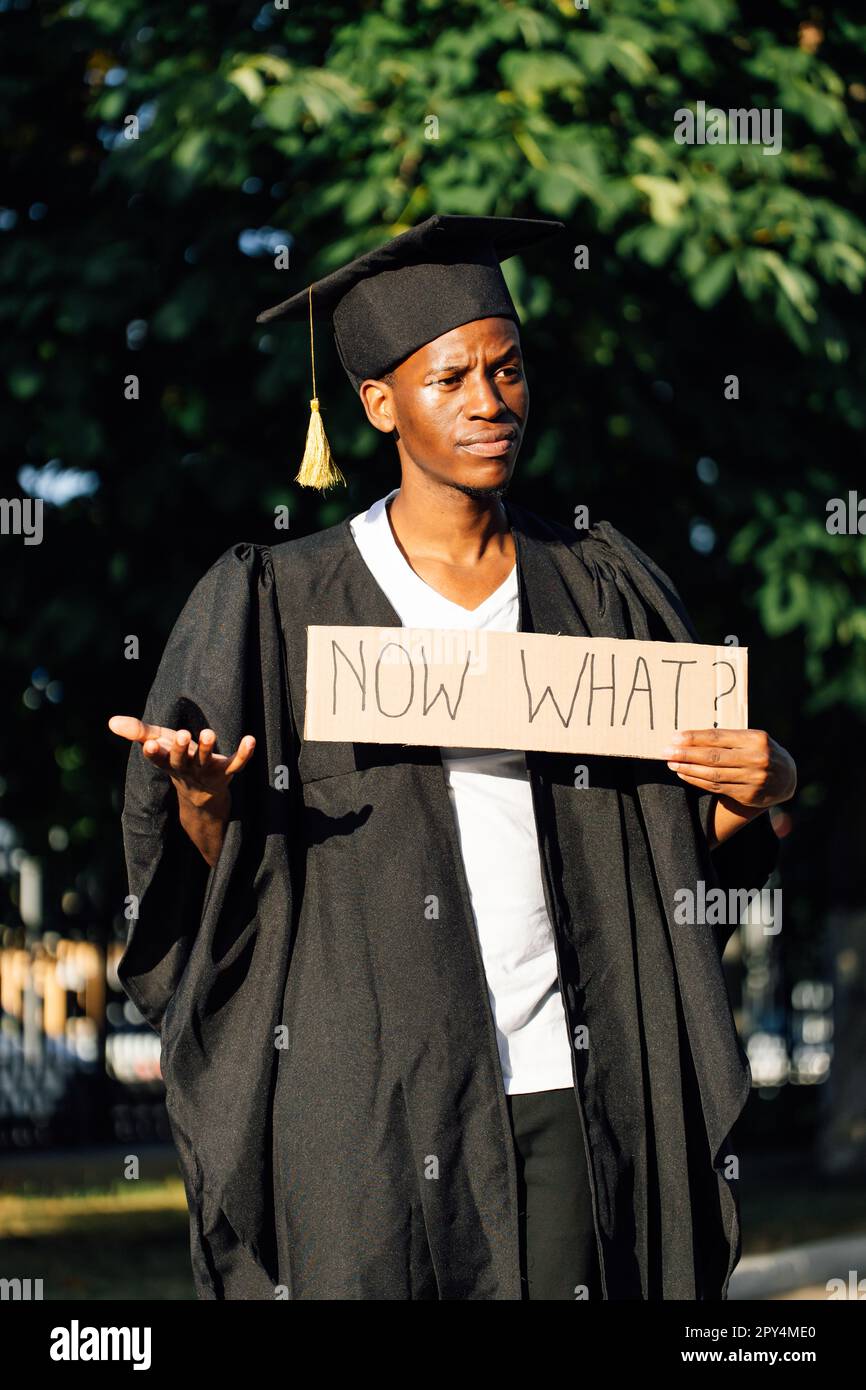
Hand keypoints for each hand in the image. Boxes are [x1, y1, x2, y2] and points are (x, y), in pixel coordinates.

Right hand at [108, 715, 255, 811]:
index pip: (159, 759)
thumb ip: (137, 732)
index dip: (155, 753)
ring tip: (208, 733)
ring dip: (206, 749)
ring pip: (206, 762)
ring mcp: (207, 772)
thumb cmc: (178, 760)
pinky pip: (236, 764)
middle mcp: (187, 769)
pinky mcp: (227, 772)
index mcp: (169, 762)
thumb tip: (111, 722)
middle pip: (182, 761)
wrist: (202, 795)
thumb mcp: (158, 745)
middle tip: (183, 734)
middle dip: (181, 749)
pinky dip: (244, 753)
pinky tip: (250, 739)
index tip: (150, 745)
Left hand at [661, 728, 796, 809]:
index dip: (695, 738)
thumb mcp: (752, 738)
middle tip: (666, 752)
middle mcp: (756, 759)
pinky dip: (698, 781)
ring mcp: (753, 779)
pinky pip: (717, 787)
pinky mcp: (748, 795)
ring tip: (672, 763)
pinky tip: (684, 774)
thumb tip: (690, 738)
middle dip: (686, 754)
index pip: (719, 738)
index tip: (675, 737)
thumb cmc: (762, 751)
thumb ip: (729, 738)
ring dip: (688, 769)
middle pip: (713, 757)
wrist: (787, 778)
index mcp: (756, 739)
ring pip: (713, 775)